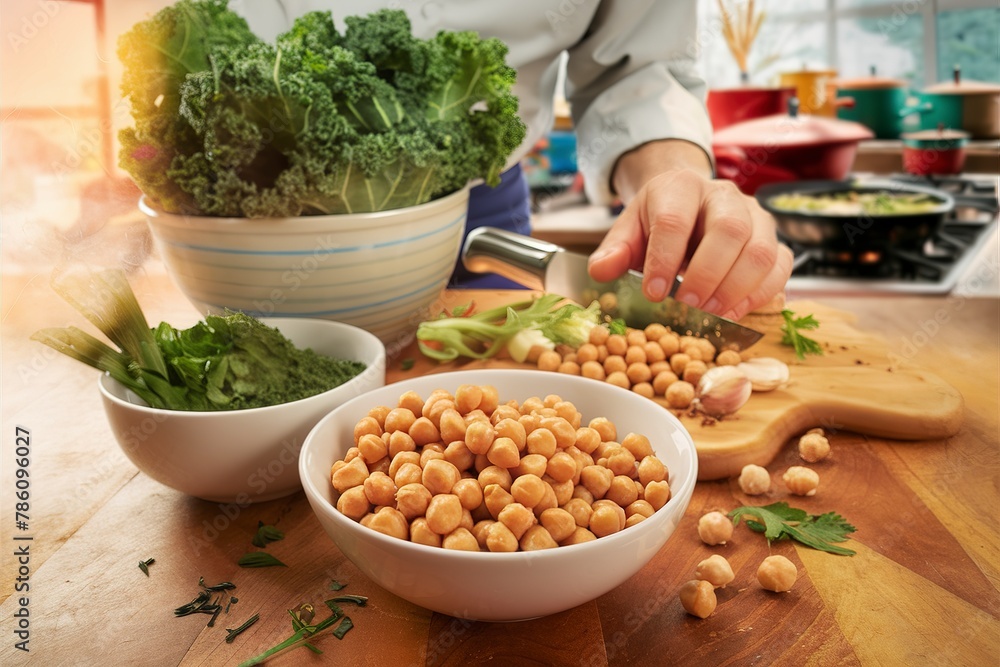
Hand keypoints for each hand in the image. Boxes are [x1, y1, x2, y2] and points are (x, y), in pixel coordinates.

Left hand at [588, 165, 792, 320]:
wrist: (687, 207)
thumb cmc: (657, 223)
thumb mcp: (628, 231)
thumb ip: (613, 251)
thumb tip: (601, 271)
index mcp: (680, 187)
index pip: (675, 218)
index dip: (665, 258)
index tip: (654, 292)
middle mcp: (724, 196)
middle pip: (729, 229)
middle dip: (707, 273)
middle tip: (689, 305)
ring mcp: (755, 216)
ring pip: (761, 250)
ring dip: (736, 288)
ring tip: (711, 314)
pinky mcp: (774, 240)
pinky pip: (780, 267)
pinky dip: (760, 294)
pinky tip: (734, 313)